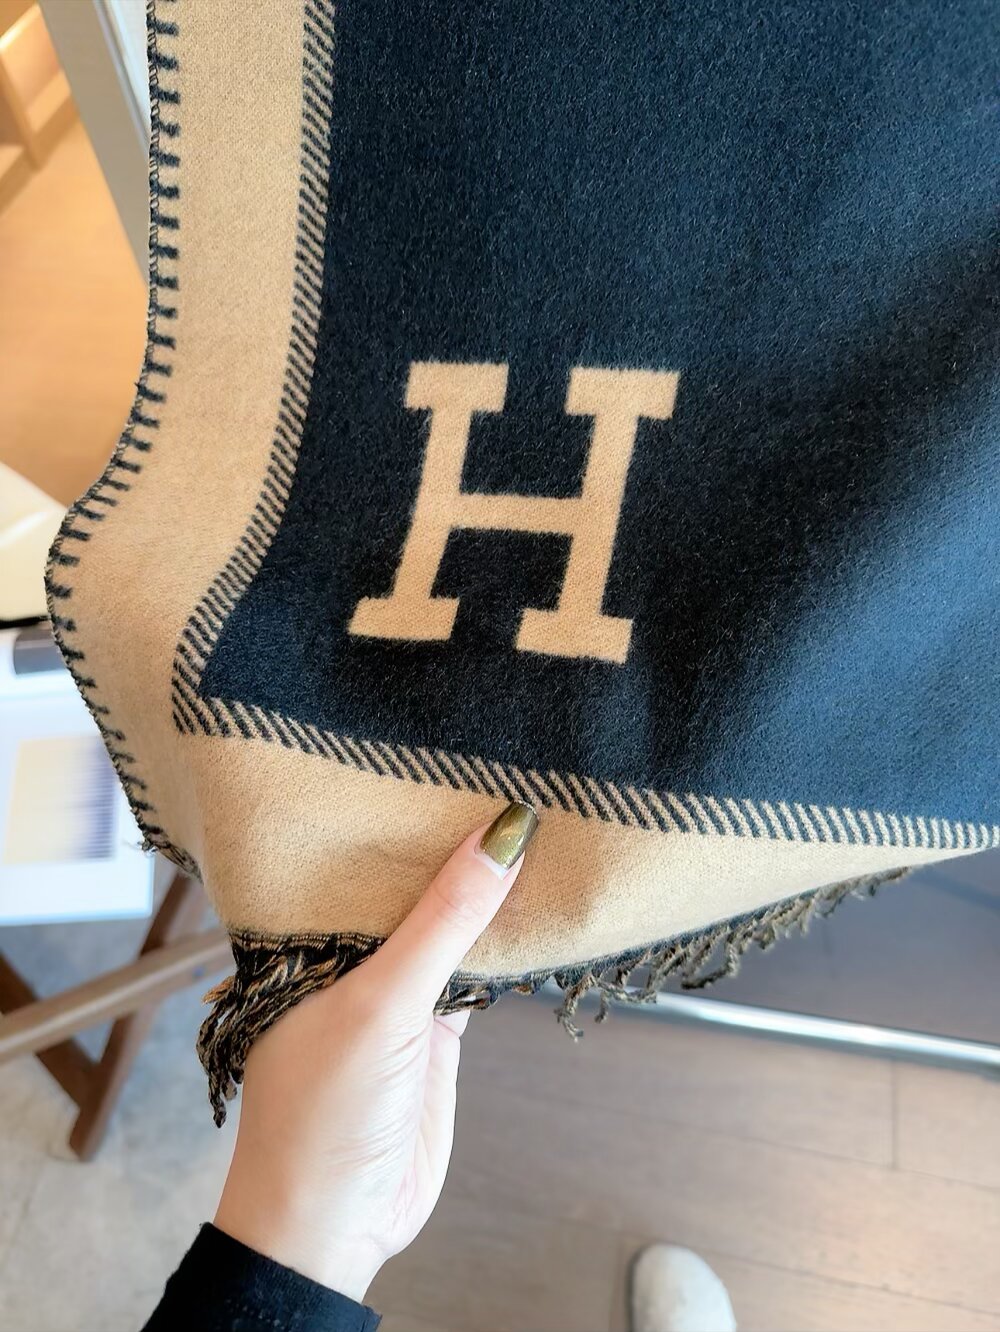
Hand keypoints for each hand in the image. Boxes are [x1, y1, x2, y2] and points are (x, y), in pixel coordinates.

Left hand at [213, 800, 538, 1301]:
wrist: (336, 1227)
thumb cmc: (321, 1114)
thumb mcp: (381, 1004)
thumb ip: (443, 921)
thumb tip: (501, 836)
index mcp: (303, 939)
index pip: (358, 856)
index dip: (402, 813)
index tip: (453, 758)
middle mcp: (346, 958)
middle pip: (408, 888)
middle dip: (452, 846)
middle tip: (505, 775)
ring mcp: (394, 995)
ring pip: (446, 928)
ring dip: (484, 895)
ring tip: (530, 824)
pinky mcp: (433, 1032)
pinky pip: (472, 973)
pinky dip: (501, 947)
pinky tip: (533, 906)